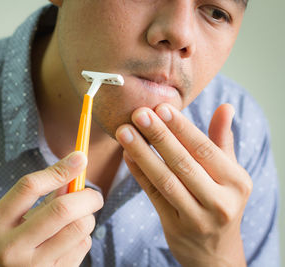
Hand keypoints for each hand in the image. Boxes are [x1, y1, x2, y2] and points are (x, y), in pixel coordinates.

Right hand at [0, 151, 103, 266]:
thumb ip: (36, 199)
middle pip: (61, 209)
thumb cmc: (3, 247)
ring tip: (78, 220)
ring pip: (78, 229)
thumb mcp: (6, 222)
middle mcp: (9, 248)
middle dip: (87, 196)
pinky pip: (81, 247)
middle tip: (94, 196)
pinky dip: (83, 238)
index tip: (79, 158)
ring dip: (86, 218)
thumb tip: (73, 171)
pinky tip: (70, 242)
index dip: (59, 169)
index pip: (29, 187)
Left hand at [115, 103, 251, 266]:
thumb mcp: (230, 173)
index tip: (161, 108)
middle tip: (138, 114)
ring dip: (142, 153)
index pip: (205, 150)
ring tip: (124, 132)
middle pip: (183, 163)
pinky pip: (154, 195)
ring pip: (165, 180)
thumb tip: (225, 107)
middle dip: (158, 136)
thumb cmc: (221, 200)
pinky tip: (127, 155)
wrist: (215, 251)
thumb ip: (223, 140)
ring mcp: (197, 217)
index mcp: (236, 182)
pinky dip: (139, 173)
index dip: (181, 128)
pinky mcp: (175, 227)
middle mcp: (220, 201)